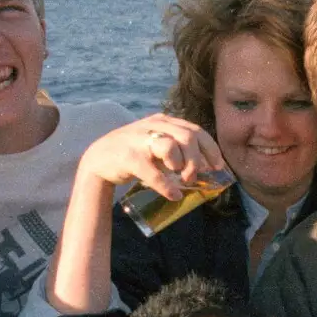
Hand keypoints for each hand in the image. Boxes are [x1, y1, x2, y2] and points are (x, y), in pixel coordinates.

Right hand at [76, 113, 224, 200]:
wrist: (98, 159)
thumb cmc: (134, 153)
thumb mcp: (157, 144)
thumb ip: (178, 150)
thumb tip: (206, 167)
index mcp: (163, 121)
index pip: (195, 130)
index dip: (210, 149)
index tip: (218, 166)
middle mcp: (153, 126)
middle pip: (187, 137)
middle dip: (197, 160)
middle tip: (195, 177)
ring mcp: (140, 140)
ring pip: (170, 147)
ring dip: (183, 166)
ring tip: (183, 180)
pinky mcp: (129, 157)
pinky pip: (153, 172)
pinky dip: (166, 186)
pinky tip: (173, 195)